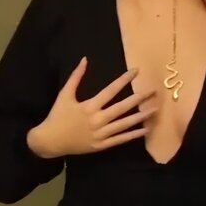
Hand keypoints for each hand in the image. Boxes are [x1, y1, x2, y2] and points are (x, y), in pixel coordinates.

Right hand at [27, 58, 155, 158]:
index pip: (110, 90)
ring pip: (124, 125)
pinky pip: (120, 140)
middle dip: (138, 98)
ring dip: (140, 117)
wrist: (50, 141)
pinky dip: (133, 135)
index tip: (136, 71)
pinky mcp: (101, 145)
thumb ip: (75, 77)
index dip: (124, 79)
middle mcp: (97, 120)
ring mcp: (100, 134)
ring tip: (154, 110)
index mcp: (89, 106)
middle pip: (122, 108)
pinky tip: (145, 130)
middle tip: (153, 91)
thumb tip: (84, 59)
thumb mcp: (64, 95)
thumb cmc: (57, 116)